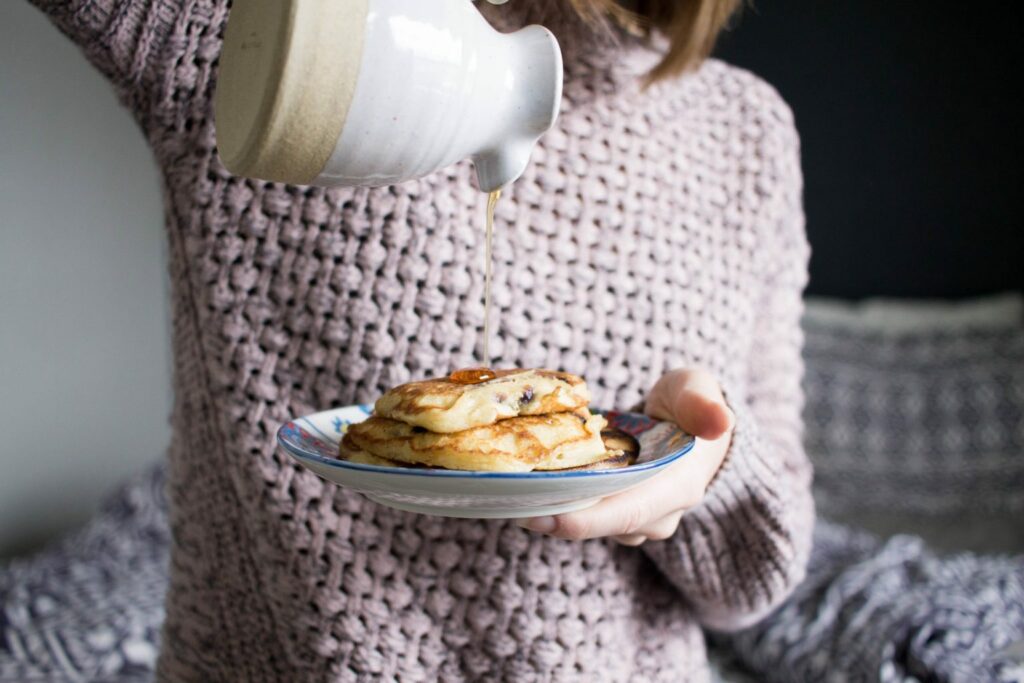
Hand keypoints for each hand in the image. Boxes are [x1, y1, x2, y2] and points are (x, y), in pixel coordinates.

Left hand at [517, 368, 734, 544]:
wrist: (694, 424)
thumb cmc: (691, 402)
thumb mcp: (698, 390)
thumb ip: (703, 403)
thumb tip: (721, 421)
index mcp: (678, 487)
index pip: (627, 513)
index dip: (585, 520)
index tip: (542, 516)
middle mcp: (657, 513)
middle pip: (599, 523)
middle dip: (553, 517)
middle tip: (506, 502)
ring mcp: (637, 519)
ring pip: (589, 522)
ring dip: (552, 509)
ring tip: (509, 490)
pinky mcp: (617, 514)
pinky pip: (584, 514)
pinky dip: (557, 502)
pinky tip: (525, 485)